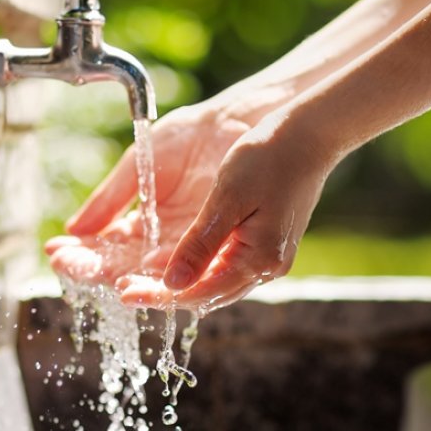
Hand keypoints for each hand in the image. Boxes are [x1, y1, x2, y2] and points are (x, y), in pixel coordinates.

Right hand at [45, 102, 251, 286]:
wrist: (232, 123)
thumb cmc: (187, 138)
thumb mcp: (139, 167)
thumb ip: (109, 199)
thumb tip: (74, 230)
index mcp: (141, 224)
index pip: (104, 248)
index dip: (79, 253)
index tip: (55, 252)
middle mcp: (161, 243)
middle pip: (121, 266)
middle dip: (92, 268)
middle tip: (68, 266)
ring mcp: (187, 246)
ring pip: (150, 274)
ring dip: (125, 278)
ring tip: (103, 276)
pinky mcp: (214, 245)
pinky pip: (187, 268)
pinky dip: (164, 276)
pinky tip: (140, 274)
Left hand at [117, 110, 335, 311]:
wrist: (308, 135)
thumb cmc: (269, 157)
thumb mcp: (227, 199)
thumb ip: (199, 244)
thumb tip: (171, 283)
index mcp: (258, 260)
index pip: (199, 293)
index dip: (158, 295)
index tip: (124, 292)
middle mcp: (264, 267)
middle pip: (204, 294)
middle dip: (161, 292)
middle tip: (122, 287)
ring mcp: (266, 257)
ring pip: (212, 282)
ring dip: (175, 282)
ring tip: (135, 277)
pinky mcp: (263, 243)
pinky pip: (222, 266)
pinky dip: (193, 266)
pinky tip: (169, 259)